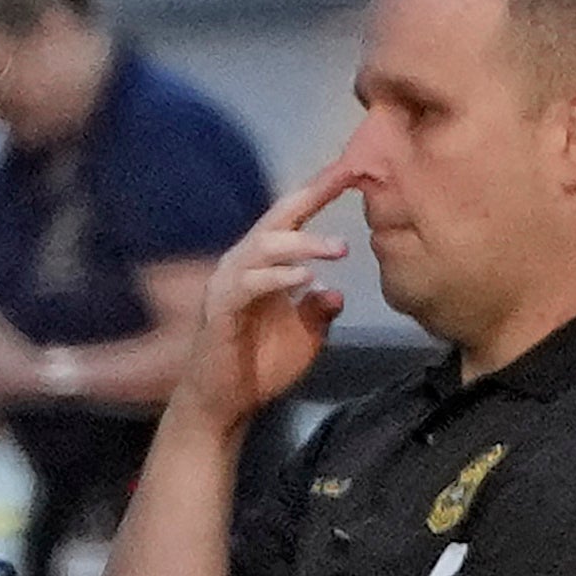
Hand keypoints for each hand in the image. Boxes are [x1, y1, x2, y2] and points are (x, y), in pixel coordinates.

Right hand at [178, 159, 360, 433]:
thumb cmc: (260, 367)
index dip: (320, 193)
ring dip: (302, 243)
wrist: (224, 404)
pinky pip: (250, 284)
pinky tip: (305, 278)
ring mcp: (229, 284)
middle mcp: (243, 264)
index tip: (353, 171)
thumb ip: (319, 311)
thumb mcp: (305, 336)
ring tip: (339, 246)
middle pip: (277, 218)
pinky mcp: (221, 309)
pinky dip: (278, 278)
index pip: (292, 220)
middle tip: (347, 178)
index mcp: (263, 265)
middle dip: (312, 195)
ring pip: (264, 247)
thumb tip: (335, 291)